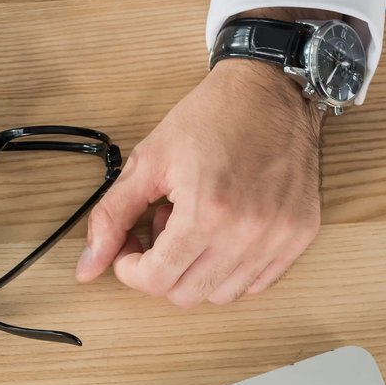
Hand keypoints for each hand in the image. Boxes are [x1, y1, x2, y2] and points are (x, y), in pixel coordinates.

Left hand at [75, 58, 322, 306]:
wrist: (271, 89)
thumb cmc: (211, 118)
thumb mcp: (148, 161)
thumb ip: (111, 218)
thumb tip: (86, 270)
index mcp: (207, 212)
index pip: (155, 281)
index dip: (131, 269)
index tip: (131, 246)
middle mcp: (247, 232)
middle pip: (186, 295)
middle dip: (163, 269)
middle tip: (165, 228)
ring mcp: (278, 237)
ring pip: (222, 295)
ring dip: (198, 270)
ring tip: (197, 226)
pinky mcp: (299, 235)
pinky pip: (258, 283)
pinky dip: (232, 269)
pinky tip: (225, 231)